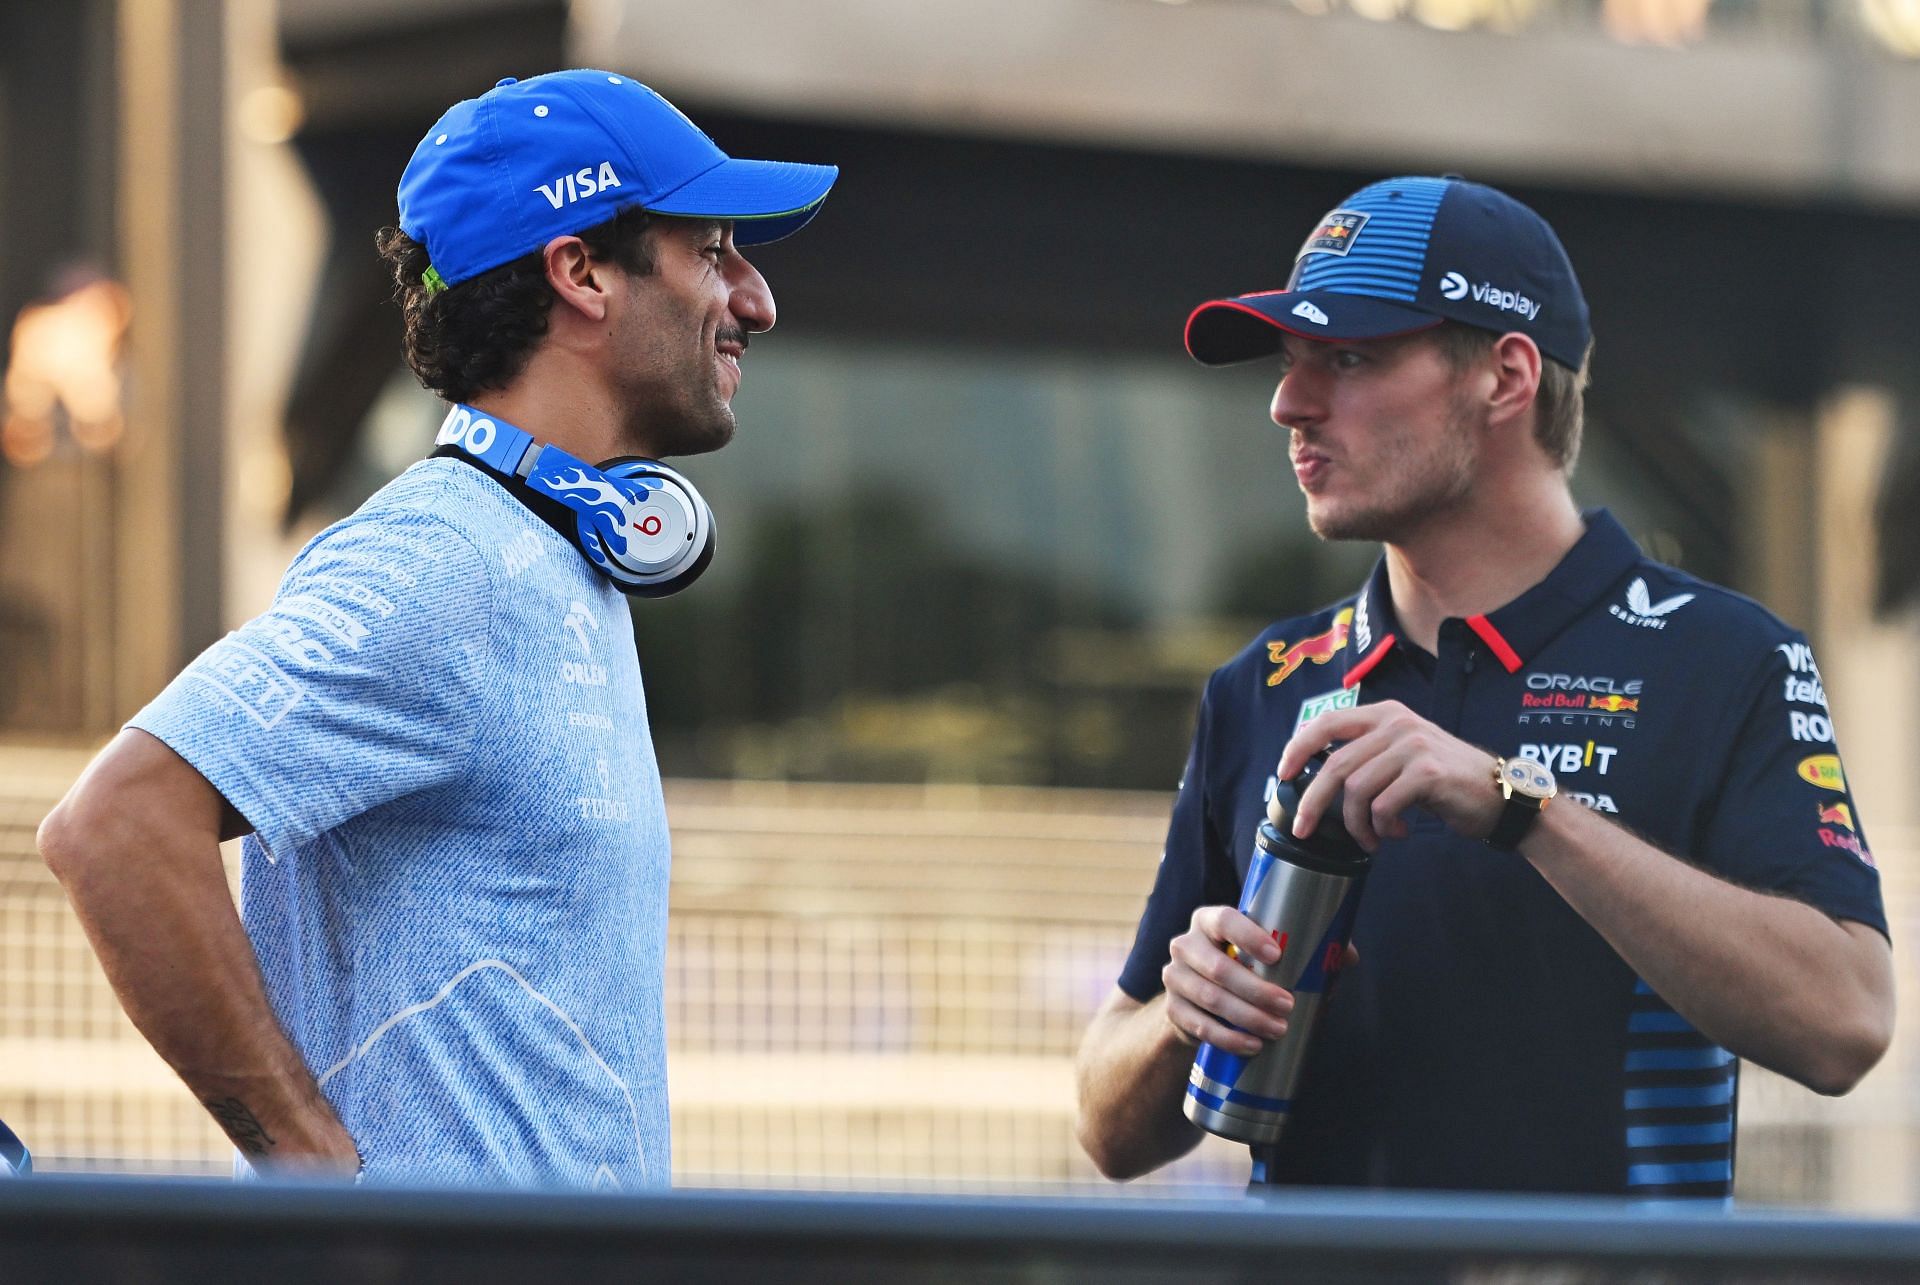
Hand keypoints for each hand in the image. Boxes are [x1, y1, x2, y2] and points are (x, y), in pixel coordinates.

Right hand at [1162, 906, 1292, 1055]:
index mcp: (1207, 920)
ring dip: (1247, 1017)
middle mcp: (1185, 945)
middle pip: (1218, 968)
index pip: (1224, 920)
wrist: (1199, 997)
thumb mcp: (1260, 950)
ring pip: (1211, 998)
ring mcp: (1174, 977)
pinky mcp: (1172, 1009)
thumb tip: (1345, 956)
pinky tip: (1253, 1045)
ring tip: (1278, 1029)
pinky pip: (1200, 1026)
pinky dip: (1229, 1038)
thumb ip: (1299, 948)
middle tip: (1288, 1005)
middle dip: (1257, 990)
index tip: (1277, 956)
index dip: (1249, 936)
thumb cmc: (1241, 965)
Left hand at [1278, 700, 1502, 850]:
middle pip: (1335, 765)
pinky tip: (1396, 833)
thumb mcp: (1401, 756)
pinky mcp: (1428, 773)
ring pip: (1357, 791)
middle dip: (1314, 803)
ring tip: (1371, 838)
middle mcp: (1397, 724)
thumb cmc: (1444, 782)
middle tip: (1306, 830)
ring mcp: (1413, 746)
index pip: (1327, 722)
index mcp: (1385, 715)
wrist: (1499, 795)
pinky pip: (1384, 806)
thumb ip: (1366, 756)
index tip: (1282, 774)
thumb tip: (1316, 778)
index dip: (1298, 748)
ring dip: (1357, 825)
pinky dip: (1382, 828)